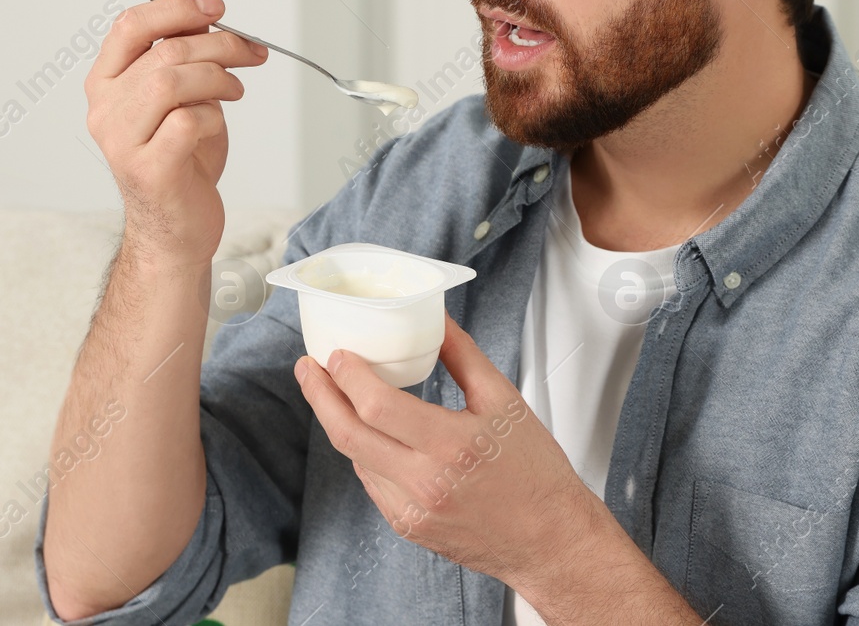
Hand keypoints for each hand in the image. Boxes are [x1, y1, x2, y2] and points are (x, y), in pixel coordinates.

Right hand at [85, 0, 267, 265]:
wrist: (177, 225)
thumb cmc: (181, 158)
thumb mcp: (183, 94)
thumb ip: (183, 51)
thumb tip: (200, 3)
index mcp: (106, 83)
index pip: (130, 26)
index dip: (175, 7)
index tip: (214, 5)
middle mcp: (105, 110)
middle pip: (163, 51)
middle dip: (218, 43)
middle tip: (250, 51)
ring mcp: (122, 141)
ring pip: (170, 81)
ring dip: (217, 77)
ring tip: (235, 89)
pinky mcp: (149, 169)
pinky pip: (186, 121)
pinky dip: (213, 115)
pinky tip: (217, 124)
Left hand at [294, 311, 611, 591]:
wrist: (550, 540)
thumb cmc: (536, 473)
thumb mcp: (506, 402)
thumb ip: (464, 356)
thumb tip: (436, 318)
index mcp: (452, 446)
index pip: (377, 406)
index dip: (347, 375)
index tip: (337, 352)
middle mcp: (425, 483)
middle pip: (348, 434)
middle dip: (319, 395)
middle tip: (307, 367)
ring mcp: (412, 511)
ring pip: (355, 458)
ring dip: (338, 421)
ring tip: (331, 391)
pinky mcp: (407, 527)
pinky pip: (371, 482)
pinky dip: (362, 452)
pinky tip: (365, 432)